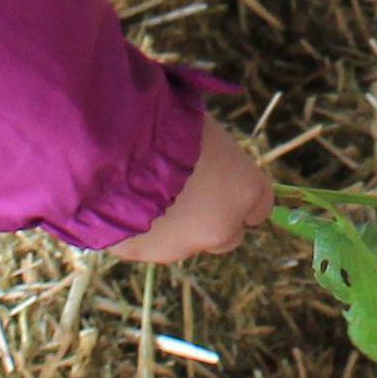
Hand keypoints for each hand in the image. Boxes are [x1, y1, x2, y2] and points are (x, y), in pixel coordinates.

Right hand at [109, 117, 271, 262]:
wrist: (116, 146)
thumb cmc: (168, 122)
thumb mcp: (207, 133)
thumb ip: (218, 161)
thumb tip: (214, 165)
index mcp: (245, 191)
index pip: (260, 208)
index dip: (240, 195)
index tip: (226, 185)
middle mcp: (222, 228)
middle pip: (228, 235)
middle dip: (212, 219)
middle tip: (188, 193)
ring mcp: (183, 247)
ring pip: (187, 243)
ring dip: (176, 226)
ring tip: (149, 192)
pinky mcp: (145, 255)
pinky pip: (149, 243)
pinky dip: (143, 230)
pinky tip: (126, 202)